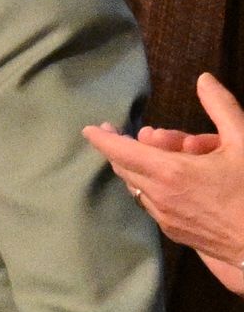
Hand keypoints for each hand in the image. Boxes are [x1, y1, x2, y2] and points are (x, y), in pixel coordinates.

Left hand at [82, 73, 243, 265]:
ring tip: (153, 155)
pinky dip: (151, 187)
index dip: (102, 139)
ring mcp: (164, 216)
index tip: (90, 129)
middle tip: (127, 134)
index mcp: (170, 171)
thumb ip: (221, 108)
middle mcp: (159, 195)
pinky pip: (150, 203)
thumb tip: (204, 79)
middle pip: (124, 168)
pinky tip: (168, 181)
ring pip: (136, 187)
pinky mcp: (172, 231)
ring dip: (139, 168)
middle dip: (122, 149)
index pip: (121, 151)